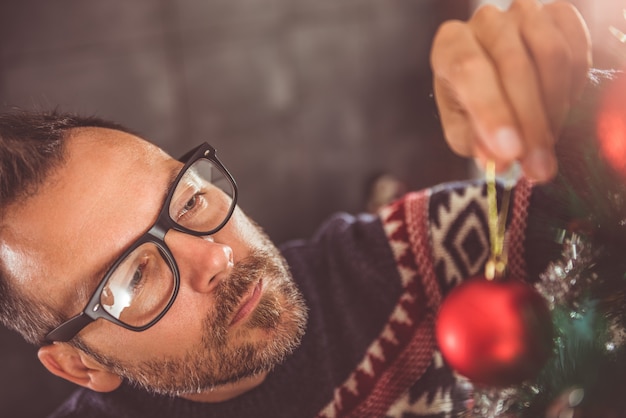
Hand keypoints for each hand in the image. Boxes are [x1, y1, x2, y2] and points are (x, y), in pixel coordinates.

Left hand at [430, 0, 591, 182]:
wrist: (500, 81)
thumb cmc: (472, 106)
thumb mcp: (463, 131)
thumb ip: (475, 143)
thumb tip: (500, 161)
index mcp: (450, 44)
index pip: (469, 71)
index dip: (491, 112)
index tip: (510, 151)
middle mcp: (485, 22)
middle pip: (514, 66)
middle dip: (530, 124)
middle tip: (539, 167)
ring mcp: (524, 14)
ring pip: (552, 56)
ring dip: (554, 109)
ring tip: (545, 144)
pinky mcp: (558, 15)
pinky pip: (578, 49)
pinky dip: (574, 87)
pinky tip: (559, 110)